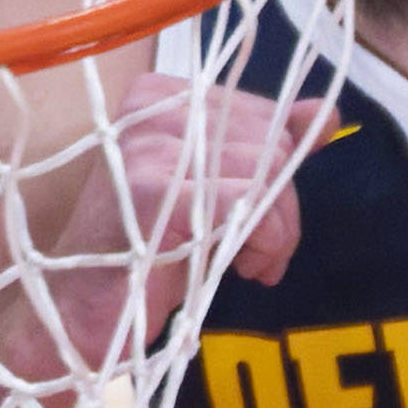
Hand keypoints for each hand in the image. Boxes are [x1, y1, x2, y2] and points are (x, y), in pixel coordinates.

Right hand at [0, 70, 330, 394]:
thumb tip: (326, 113)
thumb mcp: (215, 192)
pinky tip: (241, 269)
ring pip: (268, 171)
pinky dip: (263, 242)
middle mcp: (151, 109)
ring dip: (276, 232)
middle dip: (283, 208)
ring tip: (248, 264)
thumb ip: (268, 148)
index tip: (261, 217)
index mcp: (161, 97)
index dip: (276, 173)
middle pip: (271, 143)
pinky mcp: (153, 189)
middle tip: (260, 253)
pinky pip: (248, 201)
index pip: (264, 115)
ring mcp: (148, 146)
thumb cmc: (149, 250)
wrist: (81, 310)